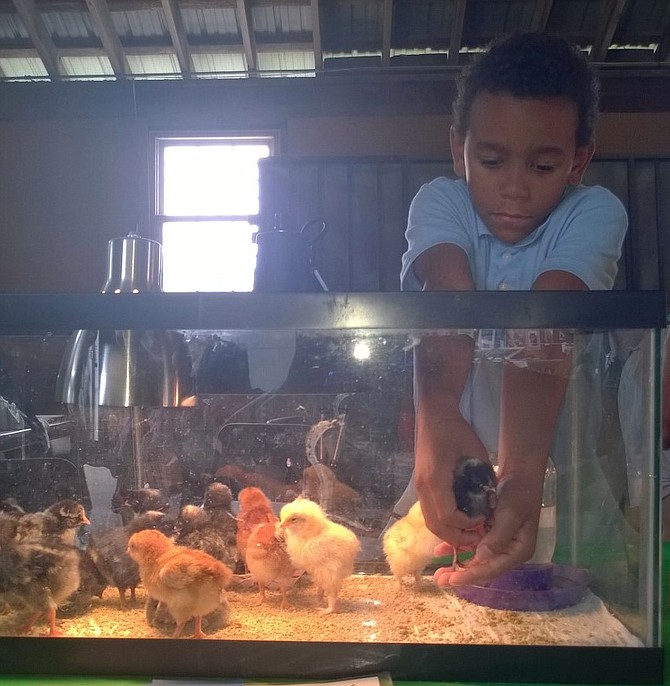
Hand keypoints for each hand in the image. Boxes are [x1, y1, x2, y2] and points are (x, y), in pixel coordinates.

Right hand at [414, 410, 490, 549]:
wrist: (434, 415)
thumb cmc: (457, 430)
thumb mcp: (476, 453)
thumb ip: (482, 479)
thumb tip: (491, 503)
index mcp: (436, 479)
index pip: (448, 515)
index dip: (467, 524)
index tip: (483, 520)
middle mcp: (423, 486)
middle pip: (435, 525)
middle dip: (457, 536)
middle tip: (478, 536)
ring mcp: (418, 486)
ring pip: (429, 521)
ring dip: (449, 531)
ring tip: (470, 532)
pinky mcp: (420, 485)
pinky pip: (429, 512)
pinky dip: (443, 522)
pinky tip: (459, 519)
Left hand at [433, 470, 542, 586]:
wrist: (520, 475)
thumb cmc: (518, 493)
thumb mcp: (510, 513)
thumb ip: (498, 537)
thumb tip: (481, 557)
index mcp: (517, 551)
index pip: (492, 569)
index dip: (471, 575)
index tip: (452, 580)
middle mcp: (507, 550)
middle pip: (482, 568)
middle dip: (460, 575)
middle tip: (439, 581)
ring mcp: (497, 542)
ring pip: (475, 558)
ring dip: (456, 564)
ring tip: (437, 573)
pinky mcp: (488, 533)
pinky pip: (471, 544)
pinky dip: (457, 547)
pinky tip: (440, 550)